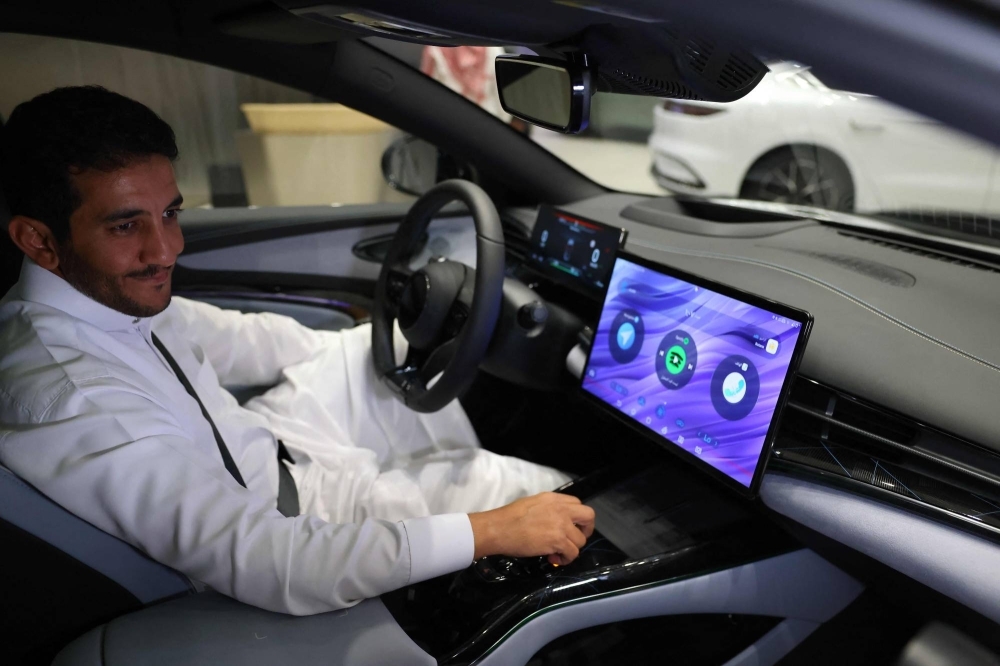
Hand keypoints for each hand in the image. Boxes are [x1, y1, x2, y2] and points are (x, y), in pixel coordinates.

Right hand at [468, 492, 595, 565]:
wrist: (499, 528)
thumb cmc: (509, 517)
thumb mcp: (532, 504)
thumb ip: (548, 509)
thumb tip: (553, 521)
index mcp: (554, 498)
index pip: (578, 504)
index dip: (576, 518)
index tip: (570, 527)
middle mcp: (561, 509)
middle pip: (588, 516)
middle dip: (586, 530)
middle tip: (575, 539)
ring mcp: (561, 524)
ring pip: (581, 540)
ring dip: (571, 549)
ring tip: (557, 553)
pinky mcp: (558, 540)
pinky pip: (572, 553)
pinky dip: (565, 559)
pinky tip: (553, 558)